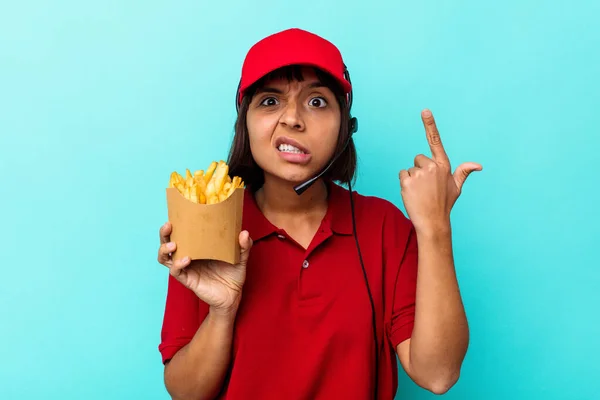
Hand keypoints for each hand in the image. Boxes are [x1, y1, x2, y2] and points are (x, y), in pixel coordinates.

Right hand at [157, 222, 252, 314]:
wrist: (233, 295)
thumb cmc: (233, 274)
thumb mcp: (241, 257)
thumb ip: (244, 246)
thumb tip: (244, 233)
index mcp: (198, 246)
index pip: (181, 232)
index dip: (175, 224)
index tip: (177, 214)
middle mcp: (188, 255)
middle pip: (167, 242)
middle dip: (164, 234)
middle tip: (168, 226)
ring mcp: (186, 267)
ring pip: (165, 258)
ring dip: (164, 249)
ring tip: (173, 244)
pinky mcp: (187, 279)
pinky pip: (176, 271)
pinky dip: (178, 264)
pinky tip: (186, 259)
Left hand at [399, 109, 481, 233]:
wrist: (433, 221)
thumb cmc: (444, 204)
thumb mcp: (456, 187)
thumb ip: (463, 172)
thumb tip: (478, 165)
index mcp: (444, 165)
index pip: (435, 141)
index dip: (430, 125)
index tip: (425, 111)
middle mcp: (432, 166)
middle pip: (418, 159)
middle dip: (420, 170)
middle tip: (426, 187)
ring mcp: (419, 174)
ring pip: (410, 169)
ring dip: (413, 179)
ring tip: (421, 192)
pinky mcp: (407, 181)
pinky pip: (402, 175)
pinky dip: (405, 184)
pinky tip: (413, 194)